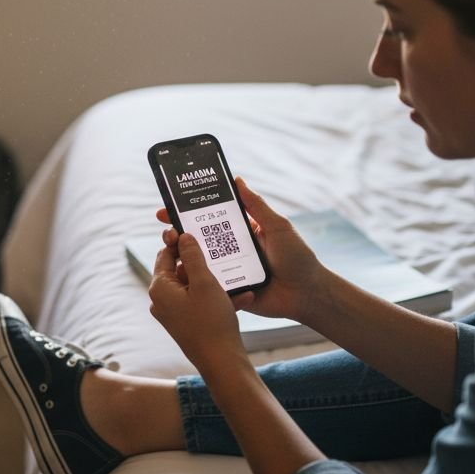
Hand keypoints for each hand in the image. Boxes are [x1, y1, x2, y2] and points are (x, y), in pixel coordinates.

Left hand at [149, 232, 247, 370]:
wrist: (222, 363)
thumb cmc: (211, 322)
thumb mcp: (204, 282)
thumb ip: (193, 256)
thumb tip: (183, 236)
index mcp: (160, 288)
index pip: (165, 254)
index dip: (180, 241)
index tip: (197, 232)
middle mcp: (162, 301)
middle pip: (180, 270)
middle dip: (203, 263)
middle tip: (220, 253)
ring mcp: (174, 314)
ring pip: (194, 287)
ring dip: (216, 281)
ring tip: (237, 276)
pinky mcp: (187, 324)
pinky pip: (201, 303)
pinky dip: (218, 298)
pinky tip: (244, 297)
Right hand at [156, 178, 329, 324]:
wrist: (307, 294)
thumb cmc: (298, 258)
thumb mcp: (278, 226)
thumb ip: (256, 205)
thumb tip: (237, 179)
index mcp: (240, 232)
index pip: (208, 220)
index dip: (187, 213)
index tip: (167, 209)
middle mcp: (231, 251)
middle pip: (198, 242)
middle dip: (177, 236)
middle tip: (166, 232)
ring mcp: (229, 272)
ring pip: (198, 264)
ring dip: (182, 258)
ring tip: (171, 253)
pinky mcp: (229, 292)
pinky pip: (208, 287)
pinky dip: (195, 282)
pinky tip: (183, 277)